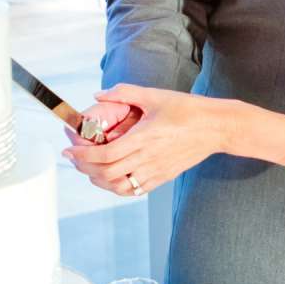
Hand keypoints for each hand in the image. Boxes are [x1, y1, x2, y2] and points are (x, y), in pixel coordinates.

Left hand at [63, 83, 227, 197]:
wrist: (216, 127)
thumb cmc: (188, 110)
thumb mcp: (155, 95)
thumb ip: (124, 93)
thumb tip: (99, 95)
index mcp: (144, 138)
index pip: (105, 154)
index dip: (82, 155)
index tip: (68, 149)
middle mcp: (148, 158)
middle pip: (106, 173)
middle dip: (84, 167)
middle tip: (74, 157)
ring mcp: (155, 171)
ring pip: (119, 187)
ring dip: (99, 180)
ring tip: (89, 169)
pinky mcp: (163, 177)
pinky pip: (135, 190)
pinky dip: (117, 187)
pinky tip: (110, 178)